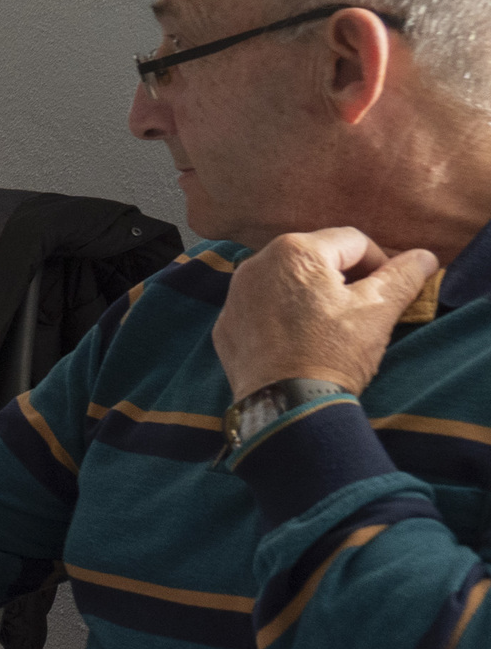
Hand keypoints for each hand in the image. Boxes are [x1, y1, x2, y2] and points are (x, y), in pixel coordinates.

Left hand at [214, 227, 439, 399]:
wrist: (286, 407)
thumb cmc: (332, 353)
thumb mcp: (378, 310)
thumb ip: (403, 276)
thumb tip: (423, 257)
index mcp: (295, 251)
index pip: (354, 241)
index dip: (380, 264)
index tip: (390, 292)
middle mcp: (256, 264)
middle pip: (317, 258)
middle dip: (345, 278)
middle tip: (363, 310)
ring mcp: (235, 296)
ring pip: (286, 282)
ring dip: (312, 295)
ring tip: (331, 327)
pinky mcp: (226, 325)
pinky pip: (262, 308)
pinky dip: (282, 317)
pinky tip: (300, 341)